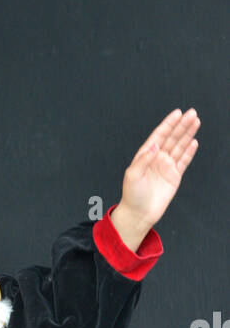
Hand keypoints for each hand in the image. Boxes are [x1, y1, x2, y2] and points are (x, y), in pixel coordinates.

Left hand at [117, 107, 198, 231]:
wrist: (139, 214)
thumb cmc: (132, 196)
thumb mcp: (132, 175)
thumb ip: (143, 159)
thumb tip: (155, 146)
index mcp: (145, 155)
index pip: (159, 135)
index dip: (168, 124)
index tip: (177, 113)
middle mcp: (157, 158)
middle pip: (172, 138)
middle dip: (182, 125)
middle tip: (192, 113)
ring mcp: (166, 167)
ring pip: (179, 146)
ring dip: (187, 134)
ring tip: (195, 122)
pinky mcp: (174, 176)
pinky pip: (183, 161)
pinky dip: (189, 151)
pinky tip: (194, 142)